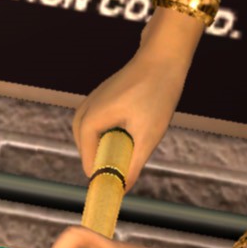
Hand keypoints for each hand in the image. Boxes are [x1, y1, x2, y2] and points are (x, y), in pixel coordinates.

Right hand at [71, 45, 189, 182]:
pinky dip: (115, 136)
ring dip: (114, 148)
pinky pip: (100, 129)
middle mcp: (82, 113)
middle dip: (111, 161)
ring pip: (96, 142)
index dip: (106, 179)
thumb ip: (132, 165)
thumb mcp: (148, 135)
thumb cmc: (156, 93)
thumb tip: (123, 190)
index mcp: (88, 122)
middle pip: (91, 154)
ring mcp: (90, 105)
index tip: (122, 190)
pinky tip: (134, 128)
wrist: (163, 57)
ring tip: (136, 139)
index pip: (90, 165)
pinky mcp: (100, 101)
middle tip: (134, 158)